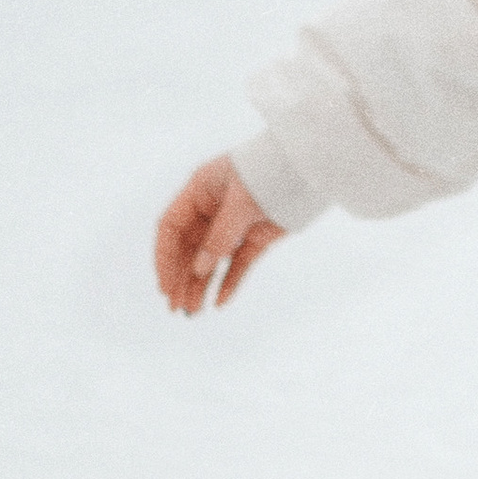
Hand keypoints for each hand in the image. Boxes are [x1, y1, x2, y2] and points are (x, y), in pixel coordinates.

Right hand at [155, 155, 282, 314]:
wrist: (312, 167)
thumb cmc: (273, 171)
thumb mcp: (242, 202)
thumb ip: (220, 236)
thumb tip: (199, 270)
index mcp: (200, 190)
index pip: (171, 228)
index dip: (165, 258)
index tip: (165, 286)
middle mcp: (213, 208)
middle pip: (189, 248)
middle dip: (181, 278)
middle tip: (176, 307)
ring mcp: (235, 223)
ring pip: (212, 260)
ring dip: (201, 285)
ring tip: (194, 311)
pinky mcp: (258, 237)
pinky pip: (239, 263)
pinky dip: (230, 282)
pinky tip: (220, 302)